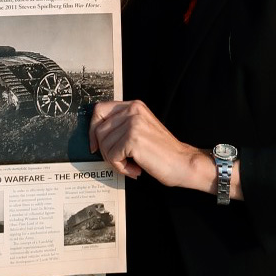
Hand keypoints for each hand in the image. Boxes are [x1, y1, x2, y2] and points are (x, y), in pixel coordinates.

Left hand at [89, 99, 214, 191]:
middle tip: (120, 160)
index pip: (99, 109)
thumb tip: (96, 135)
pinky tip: (135, 169)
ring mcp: (133, 123)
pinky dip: (121, 168)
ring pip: (104, 145)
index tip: (95, 145)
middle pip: (99, 130)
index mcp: (134, 106)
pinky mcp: (133, 139)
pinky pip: (112, 156)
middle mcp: (133, 110)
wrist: (182, 162)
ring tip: (131, 165)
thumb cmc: (162, 151)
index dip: (92, 129)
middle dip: (105, 151)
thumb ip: (122, 125)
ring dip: (115, 161)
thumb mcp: (141, 128)